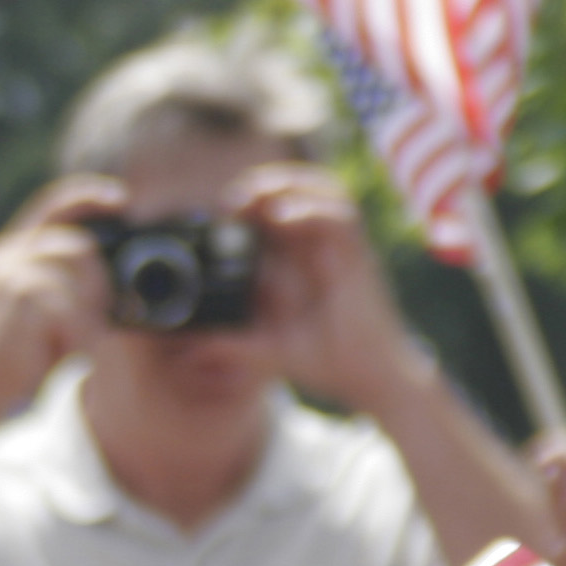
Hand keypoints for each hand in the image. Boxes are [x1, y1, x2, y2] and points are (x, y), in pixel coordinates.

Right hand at [0, 175, 119, 412]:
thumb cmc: (17, 354)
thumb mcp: (40, 307)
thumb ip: (63, 277)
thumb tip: (106, 261)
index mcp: (7, 252)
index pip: (51, 205)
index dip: (88, 194)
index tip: (122, 198)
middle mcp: (3, 255)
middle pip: (78, 243)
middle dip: (99, 282)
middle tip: (97, 318)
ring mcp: (8, 274)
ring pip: (78, 268)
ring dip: (90, 307)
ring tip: (76, 339)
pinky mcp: (18, 297)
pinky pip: (72, 303)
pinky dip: (78, 329)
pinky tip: (64, 349)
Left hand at [222, 163, 424, 418]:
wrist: (373, 380)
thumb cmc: (328, 362)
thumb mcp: (270, 351)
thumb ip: (234, 345)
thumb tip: (192, 348)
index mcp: (305, 260)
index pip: (281, 210)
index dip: (252, 201)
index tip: (221, 212)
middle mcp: (325, 248)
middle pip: (302, 190)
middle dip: (267, 184)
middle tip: (232, 199)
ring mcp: (345, 250)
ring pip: (326, 192)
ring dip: (290, 185)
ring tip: (255, 195)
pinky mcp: (360, 260)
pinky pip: (342, 220)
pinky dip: (311, 211)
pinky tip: (281, 219)